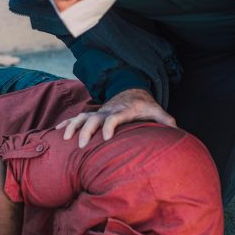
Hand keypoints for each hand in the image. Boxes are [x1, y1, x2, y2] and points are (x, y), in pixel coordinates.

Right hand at [56, 88, 175, 146]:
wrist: (131, 89)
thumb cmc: (144, 105)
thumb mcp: (156, 110)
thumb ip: (166, 121)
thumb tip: (178, 132)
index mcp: (122, 111)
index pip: (114, 118)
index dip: (109, 127)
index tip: (105, 139)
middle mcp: (107, 111)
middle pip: (93, 119)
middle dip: (86, 131)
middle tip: (81, 145)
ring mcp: (98, 112)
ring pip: (82, 117)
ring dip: (72, 126)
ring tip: (64, 138)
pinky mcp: (92, 115)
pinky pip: (76, 118)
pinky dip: (66, 123)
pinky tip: (57, 132)